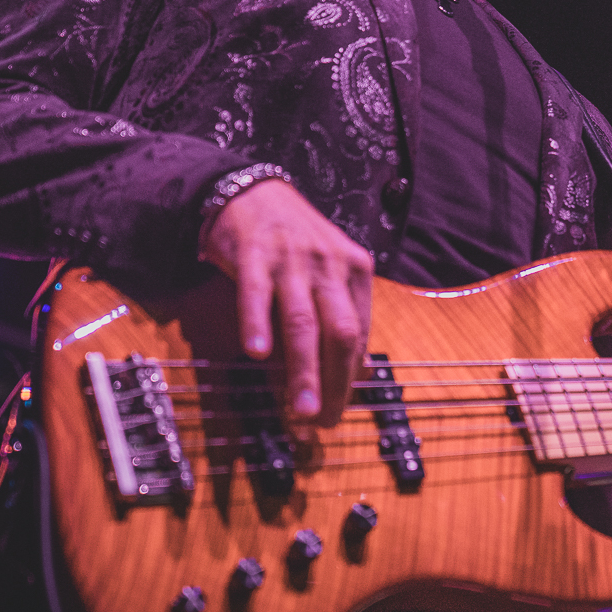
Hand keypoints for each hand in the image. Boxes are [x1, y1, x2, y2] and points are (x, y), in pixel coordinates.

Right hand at [200, 179, 372, 428]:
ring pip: (302, 322)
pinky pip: (256, 294)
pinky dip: (258, 325)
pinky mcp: (254, 254)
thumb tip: (359, 371)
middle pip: (339, 332)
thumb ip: (343, 315)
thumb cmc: (295, 240)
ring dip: (302, 369)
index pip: (358, 334)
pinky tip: (257, 354)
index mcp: (355, 270)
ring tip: (300, 408)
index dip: (350, 377)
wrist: (252, 191)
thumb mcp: (330, 271)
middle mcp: (329, 265)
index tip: (339, 410)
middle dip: (334, 382)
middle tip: (324, 421)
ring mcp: (292, 260)